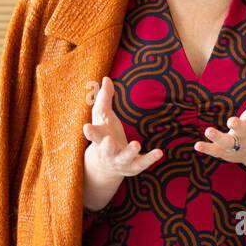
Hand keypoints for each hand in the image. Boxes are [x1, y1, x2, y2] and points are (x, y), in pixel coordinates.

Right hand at [82, 77, 161, 209]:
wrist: (106, 167)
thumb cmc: (105, 135)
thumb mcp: (103, 118)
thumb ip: (104, 99)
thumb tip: (106, 78)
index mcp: (99, 139)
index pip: (93, 135)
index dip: (90, 132)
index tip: (86, 128)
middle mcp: (108, 152)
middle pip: (106, 150)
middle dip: (107, 146)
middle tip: (109, 140)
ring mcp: (120, 160)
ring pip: (124, 158)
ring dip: (129, 152)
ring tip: (135, 144)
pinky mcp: (134, 166)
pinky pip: (142, 163)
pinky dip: (150, 158)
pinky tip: (159, 152)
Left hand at [194, 59, 245, 172]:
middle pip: (243, 130)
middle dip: (238, 126)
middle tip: (233, 121)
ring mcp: (237, 144)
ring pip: (227, 142)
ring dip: (218, 137)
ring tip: (209, 130)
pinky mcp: (227, 152)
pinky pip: (216, 151)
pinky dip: (207, 149)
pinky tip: (197, 145)